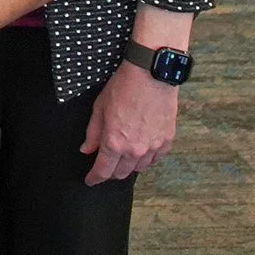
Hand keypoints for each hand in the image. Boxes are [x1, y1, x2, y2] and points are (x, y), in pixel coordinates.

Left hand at [80, 58, 179, 183]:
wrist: (151, 74)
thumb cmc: (123, 87)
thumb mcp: (100, 107)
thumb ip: (93, 133)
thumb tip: (87, 149)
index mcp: (114, 142)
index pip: (103, 170)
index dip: (95, 178)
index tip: (91, 180)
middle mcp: (135, 150)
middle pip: (121, 173)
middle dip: (110, 172)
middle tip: (105, 166)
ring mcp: (153, 146)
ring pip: (139, 168)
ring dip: (129, 166)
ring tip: (123, 158)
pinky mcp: (167, 140)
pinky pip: (155, 158)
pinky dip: (147, 158)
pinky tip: (141, 151)